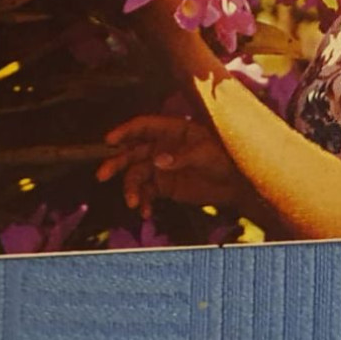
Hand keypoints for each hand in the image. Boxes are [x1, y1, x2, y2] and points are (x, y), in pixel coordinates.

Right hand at [96, 114, 252, 218]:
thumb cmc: (226, 158)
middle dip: (116, 163)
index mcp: (172, 130)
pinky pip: (147, 193)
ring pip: (137, 176)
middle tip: (102, 175)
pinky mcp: (165, 187)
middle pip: (132, 152)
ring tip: (133, 203)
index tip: (110, 141)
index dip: (125, 132)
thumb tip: (157, 161)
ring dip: (131, 189)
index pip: (143, 126)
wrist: (238, 183)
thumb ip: (181, 156)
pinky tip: (146, 213)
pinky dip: (144, 202)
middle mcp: (161, 147)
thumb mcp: (206, 153)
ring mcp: (161, 167)